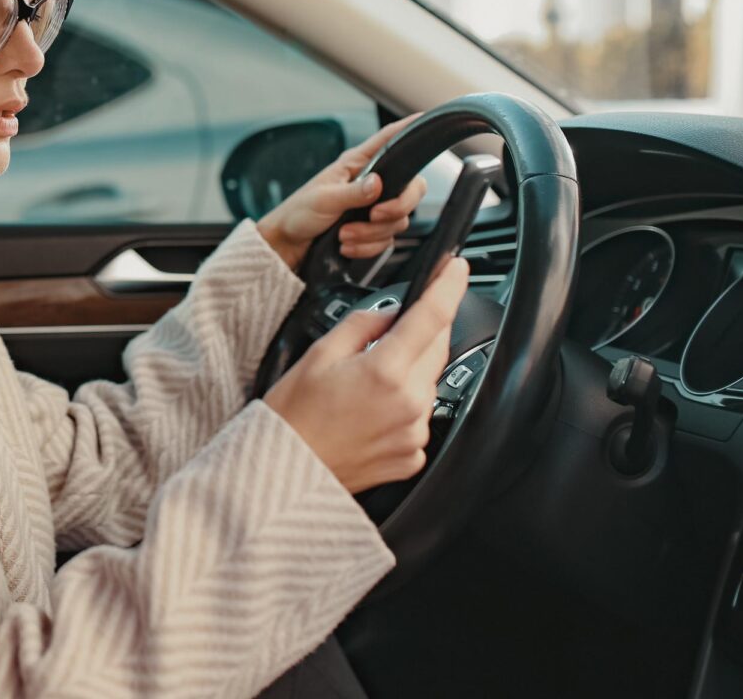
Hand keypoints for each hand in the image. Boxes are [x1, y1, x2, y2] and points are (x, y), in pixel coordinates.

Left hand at [255, 114, 429, 271]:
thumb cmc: (298, 213)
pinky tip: (347, 245)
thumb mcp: (323, 199)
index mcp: (358, 165)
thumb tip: (378, 184)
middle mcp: (371, 184)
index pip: (388, 140)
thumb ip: (353, 193)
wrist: (289, 244)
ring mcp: (374, 208)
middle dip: (395, 208)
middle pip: (412, 189)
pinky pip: (386, 241)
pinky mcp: (372, 231)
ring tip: (344, 234)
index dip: (407, 128)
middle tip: (373, 216)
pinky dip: (367, 247)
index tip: (423, 117)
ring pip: (398, 221)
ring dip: (371, 234)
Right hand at [261, 255, 469, 493]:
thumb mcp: (319, 354)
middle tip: (384, 338)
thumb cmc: (292, 417)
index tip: (457, 268)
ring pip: (428, 382)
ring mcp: (414, 433)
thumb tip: (391, 313)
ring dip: (409, 372)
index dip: (449, 285)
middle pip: (436, 348)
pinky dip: (404, 406)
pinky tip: (370, 412)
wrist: (285, 475)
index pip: (432, 316)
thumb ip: (363, 325)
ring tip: (363, 387)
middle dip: (420, 332)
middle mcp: (409, 404)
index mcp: (385, 371)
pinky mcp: (413, 456)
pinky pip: (420, 417)